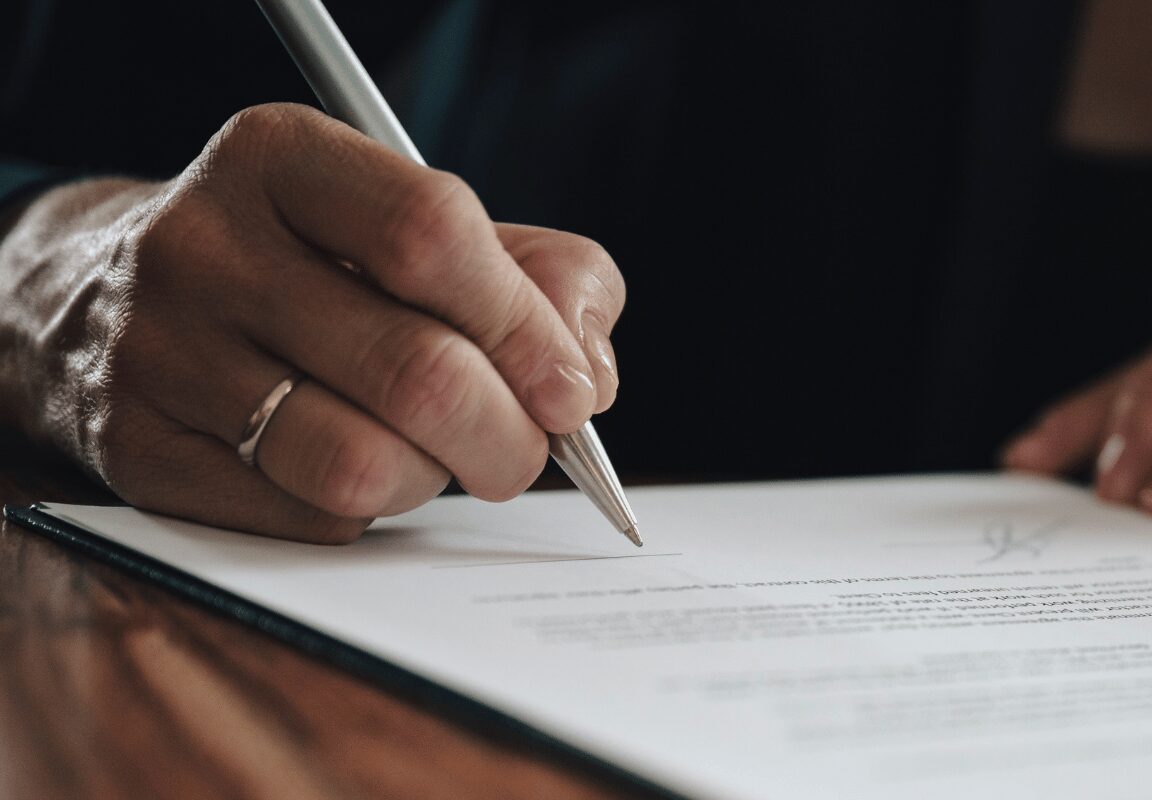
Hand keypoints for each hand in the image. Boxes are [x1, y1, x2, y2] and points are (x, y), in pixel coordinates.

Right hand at [0, 104, 624, 541]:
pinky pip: (306, 518)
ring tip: (432, 458)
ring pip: (358, 463)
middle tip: (523, 450)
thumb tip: (587, 377)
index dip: (522, 326)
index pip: (429, 233)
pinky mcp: (137, 453)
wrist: (109, 297)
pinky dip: (362, 512)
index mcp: (281, 159)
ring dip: (432, 481)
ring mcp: (156, 353)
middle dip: (506, 435)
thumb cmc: (316, 264)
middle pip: (413, 370)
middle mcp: (202, 245)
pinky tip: (352, 467)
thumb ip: (544, 276)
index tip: (568, 390)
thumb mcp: (423, 226)